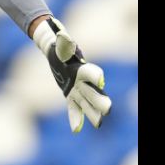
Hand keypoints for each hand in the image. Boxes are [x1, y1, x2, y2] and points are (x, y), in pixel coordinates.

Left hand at [33, 17, 111, 132]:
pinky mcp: (70, 96)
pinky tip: (76, 129)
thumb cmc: (61, 47)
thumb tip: (62, 35)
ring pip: (86, 104)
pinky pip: (73, 109)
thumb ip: (64, 42)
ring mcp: (78, 90)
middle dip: (100, 100)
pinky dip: (75, 118)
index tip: (100, 79)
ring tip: (99, 123)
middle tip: (107, 109)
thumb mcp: (61, 44)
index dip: (95, 76)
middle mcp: (83, 82)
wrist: (56, 54)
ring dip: (92, 113)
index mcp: (83, 69)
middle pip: (93, 93)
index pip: (91, 74)